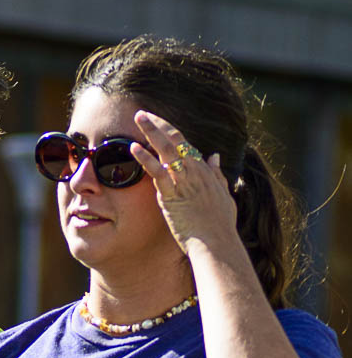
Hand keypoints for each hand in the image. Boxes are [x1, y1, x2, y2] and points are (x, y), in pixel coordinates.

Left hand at [131, 111, 237, 253]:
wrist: (217, 244)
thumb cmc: (220, 227)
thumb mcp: (224, 196)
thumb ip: (218, 175)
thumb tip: (215, 155)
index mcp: (205, 171)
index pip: (186, 145)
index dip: (171, 132)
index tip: (158, 124)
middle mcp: (196, 171)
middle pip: (177, 139)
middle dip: (159, 124)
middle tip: (143, 113)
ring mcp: (184, 181)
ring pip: (167, 148)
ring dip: (151, 131)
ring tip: (138, 117)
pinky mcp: (173, 195)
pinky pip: (157, 171)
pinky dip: (145, 158)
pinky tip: (133, 147)